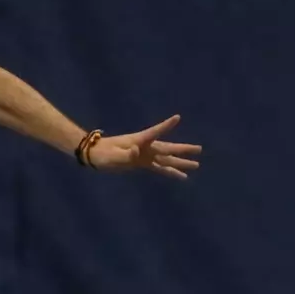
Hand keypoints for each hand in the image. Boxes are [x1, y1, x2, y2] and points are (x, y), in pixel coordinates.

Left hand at [86, 115, 200, 177]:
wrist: (95, 155)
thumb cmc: (102, 153)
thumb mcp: (113, 154)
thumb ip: (125, 154)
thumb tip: (137, 152)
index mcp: (139, 141)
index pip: (155, 131)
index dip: (166, 125)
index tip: (177, 117)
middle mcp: (146, 147)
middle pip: (168, 147)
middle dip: (183, 149)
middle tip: (199, 149)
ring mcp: (146, 155)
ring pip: (167, 159)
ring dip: (181, 162)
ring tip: (196, 165)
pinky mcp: (143, 163)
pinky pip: (160, 168)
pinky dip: (171, 172)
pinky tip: (181, 176)